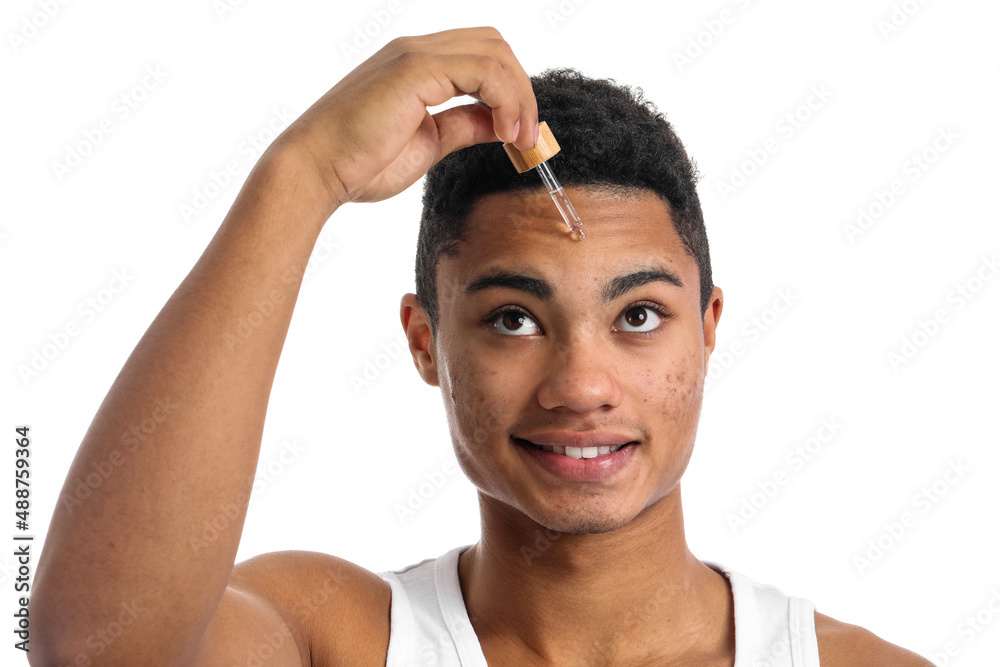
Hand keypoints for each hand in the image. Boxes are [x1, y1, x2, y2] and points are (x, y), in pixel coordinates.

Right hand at [278, 26, 538, 208]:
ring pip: (494, 52)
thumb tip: (500, 124)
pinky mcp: (415, 69)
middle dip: (522, 90)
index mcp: (416, 66)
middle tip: (527, 137)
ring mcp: (414, 54)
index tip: (521, 137)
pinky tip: (505, 133)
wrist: (315, 171)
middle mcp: (416, 50)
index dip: (511, 92)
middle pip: (494, 45)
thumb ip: (464, 126)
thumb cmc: (359, 164)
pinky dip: (506, 100)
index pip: (481, 57)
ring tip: (520, 139)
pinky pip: (482, 70)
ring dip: (519, 97)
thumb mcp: (429, 143)